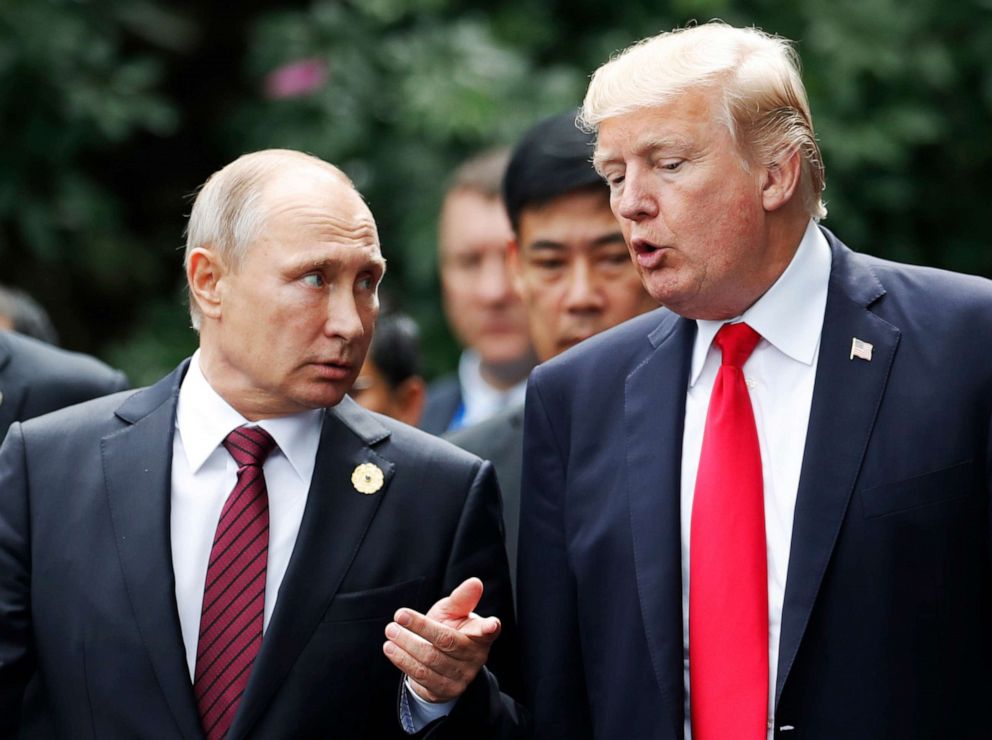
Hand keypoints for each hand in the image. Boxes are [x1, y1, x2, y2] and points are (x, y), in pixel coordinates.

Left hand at [382, 577, 500, 702]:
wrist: (439, 663)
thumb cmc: (449, 629)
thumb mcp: (454, 612)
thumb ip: (462, 598)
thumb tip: (475, 582)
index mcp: (481, 635)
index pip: (488, 631)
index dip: (490, 628)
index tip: (491, 624)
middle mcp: (475, 657)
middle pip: (446, 641)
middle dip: (420, 627)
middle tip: (398, 616)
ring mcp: (461, 677)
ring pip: (430, 659)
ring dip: (406, 644)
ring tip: (391, 631)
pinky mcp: (444, 690)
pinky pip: (421, 675)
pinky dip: (403, 660)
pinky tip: (391, 648)